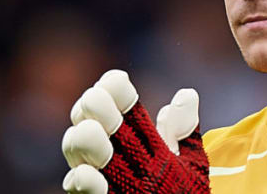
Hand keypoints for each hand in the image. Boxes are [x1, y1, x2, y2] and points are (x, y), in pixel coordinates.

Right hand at [61, 70, 209, 192]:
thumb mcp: (189, 163)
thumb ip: (183, 131)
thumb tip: (187, 94)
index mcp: (134, 136)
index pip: (116, 101)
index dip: (112, 88)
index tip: (119, 83)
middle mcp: (112, 152)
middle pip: (89, 118)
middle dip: (93, 106)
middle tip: (100, 103)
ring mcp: (101, 177)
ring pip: (77, 148)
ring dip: (85, 138)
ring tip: (95, 132)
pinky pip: (79, 189)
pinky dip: (83, 180)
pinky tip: (89, 173)